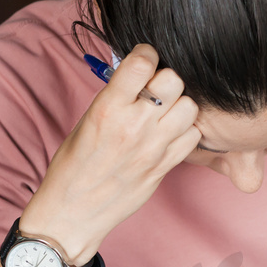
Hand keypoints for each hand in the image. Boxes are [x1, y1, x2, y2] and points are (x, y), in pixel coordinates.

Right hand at [20, 44, 200, 264]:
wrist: (73, 211)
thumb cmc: (75, 164)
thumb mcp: (86, 120)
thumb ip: (116, 96)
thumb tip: (140, 72)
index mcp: (107, 108)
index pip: (142, 63)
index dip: (147, 54)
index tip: (145, 59)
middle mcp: (134, 125)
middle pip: (174, 81)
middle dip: (166, 80)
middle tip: (156, 89)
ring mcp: (153, 148)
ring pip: (190, 107)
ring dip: (180, 106)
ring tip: (165, 113)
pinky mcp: (165, 167)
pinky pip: (193, 137)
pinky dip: (186, 132)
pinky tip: (170, 134)